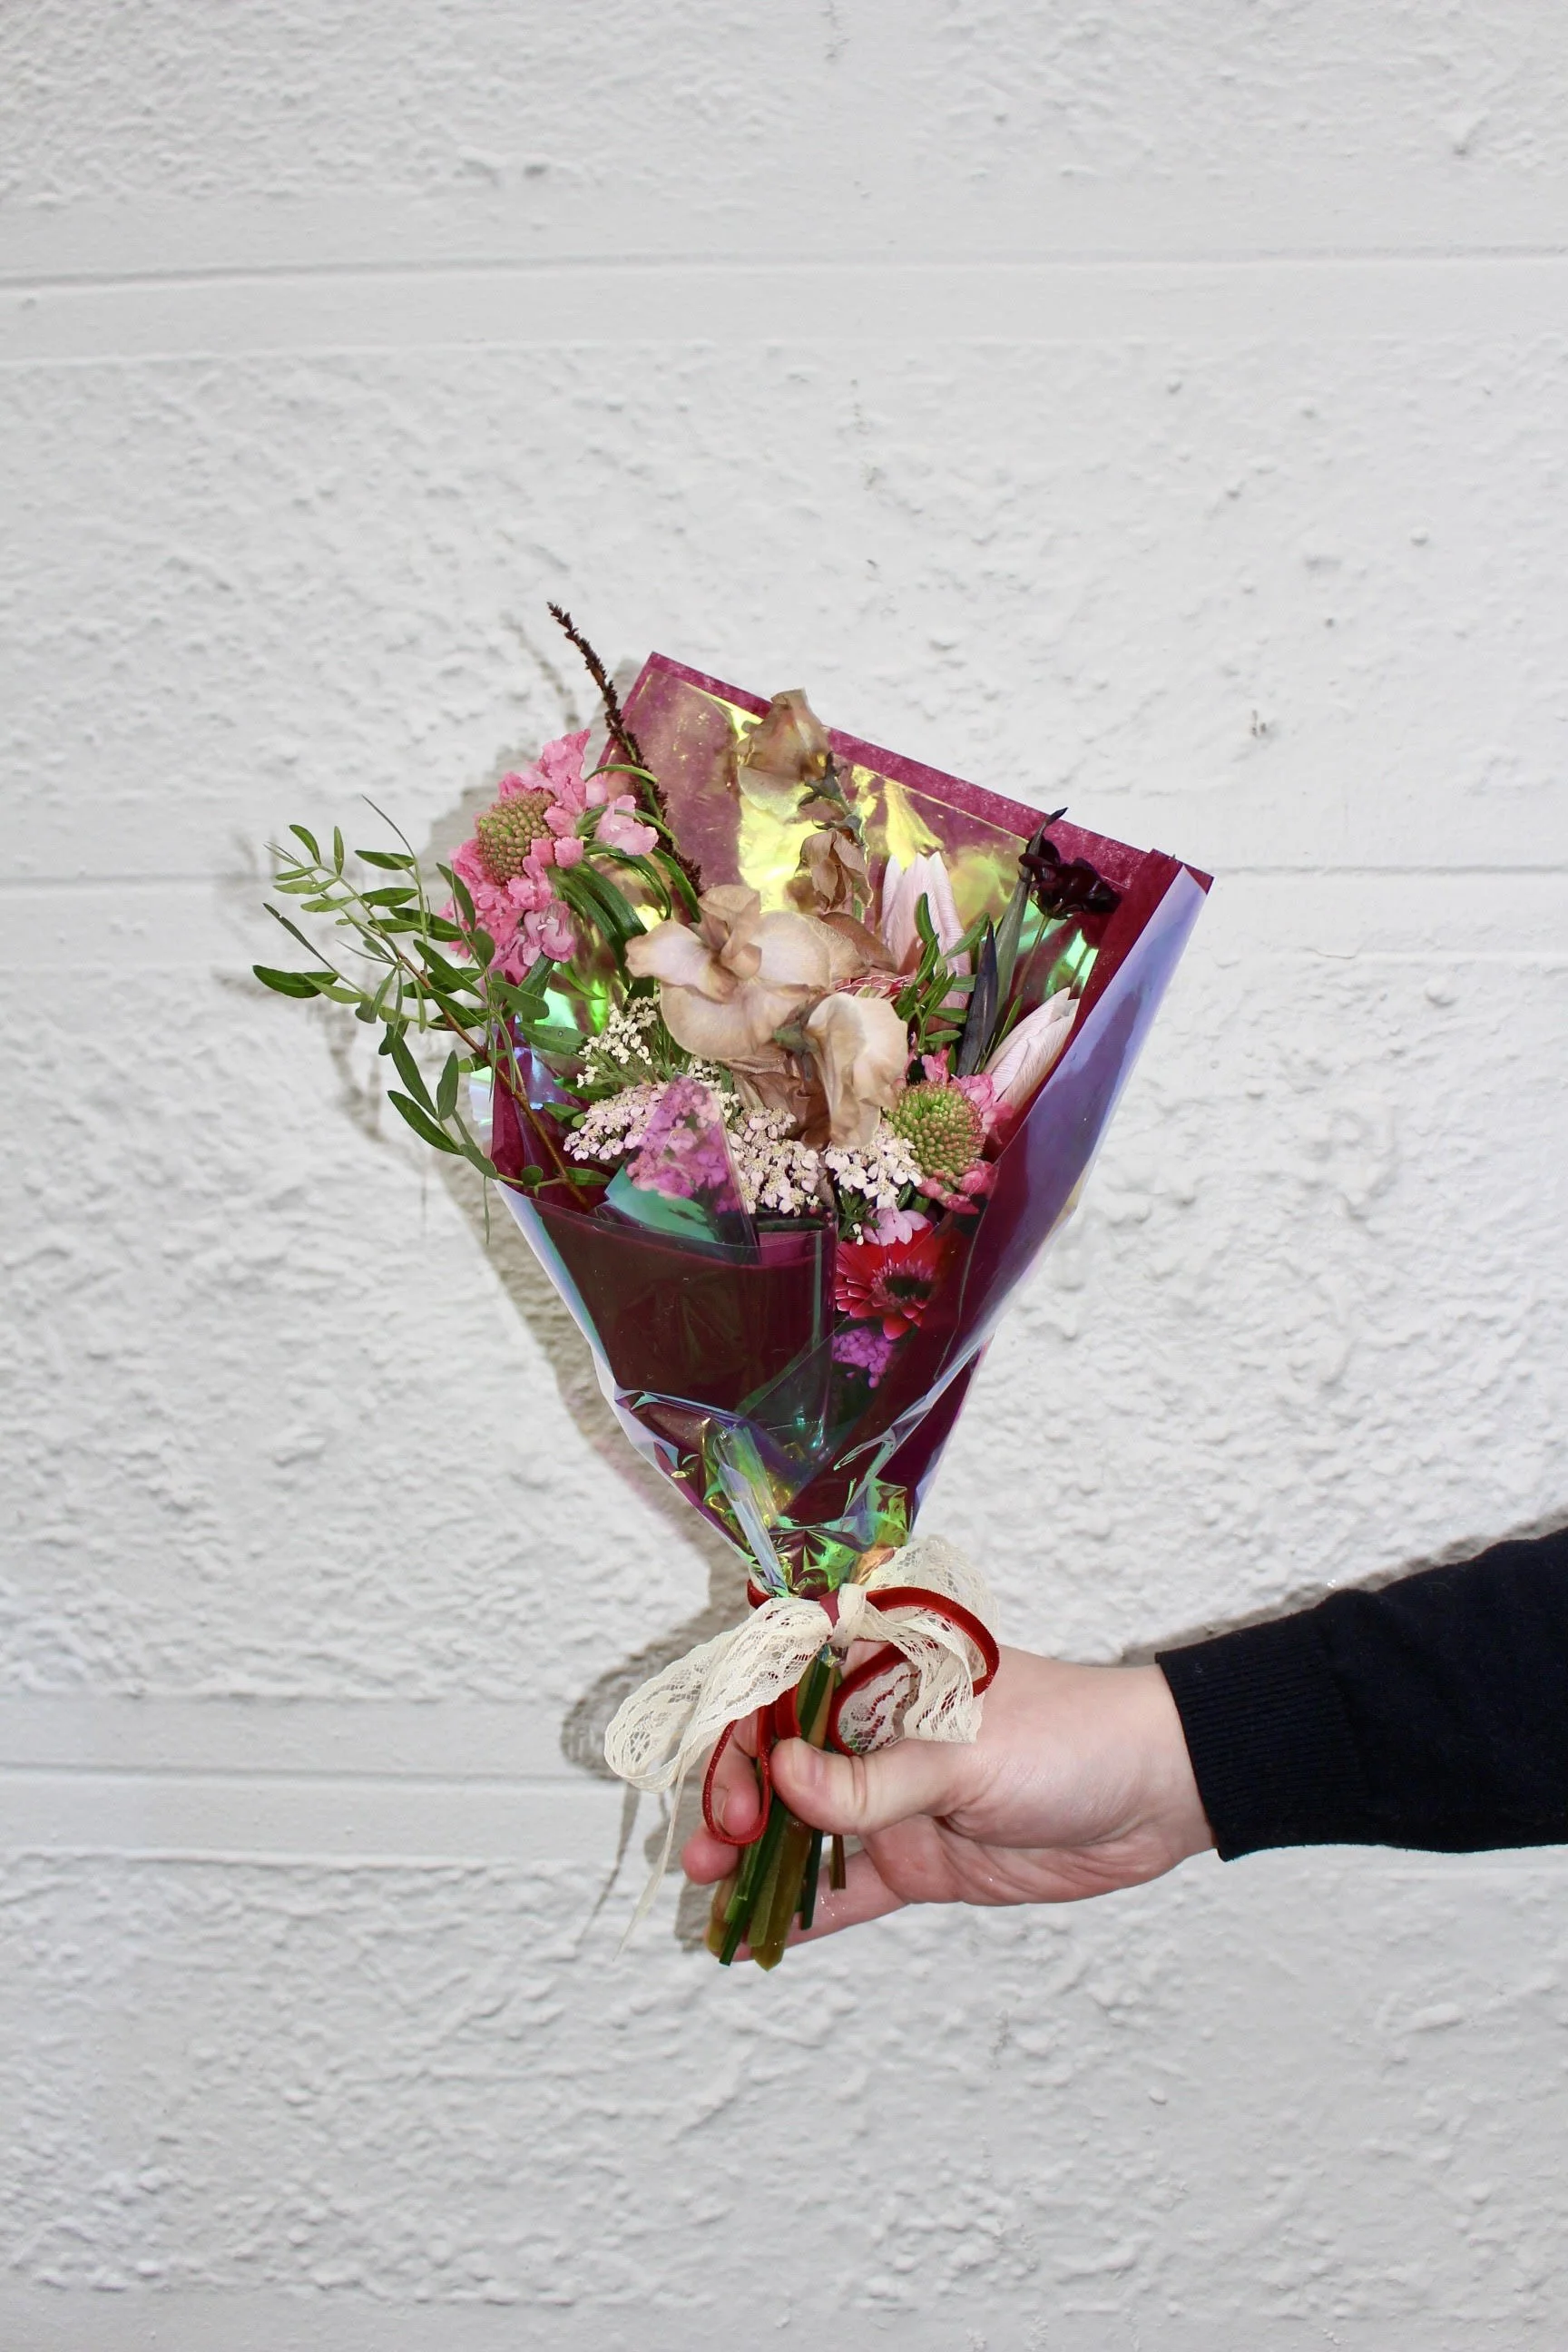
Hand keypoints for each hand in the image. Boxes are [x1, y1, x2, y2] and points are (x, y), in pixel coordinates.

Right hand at [681, 1646, 1213, 1947]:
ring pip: (805, 1830)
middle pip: (782, 1767)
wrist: (1158, 1794)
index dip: (744, 1736)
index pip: (785, 1693)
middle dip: (738, 1804)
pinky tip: (752, 1937)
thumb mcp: (967, 1752)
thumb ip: (874, 1776)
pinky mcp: (921, 1859)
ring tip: (710, 1892)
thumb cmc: (1072, 1736)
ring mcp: (896, 1800)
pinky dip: (803, 1910)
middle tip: (716, 1848)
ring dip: (755, 1859)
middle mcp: (877, 1733)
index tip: (734, 1784)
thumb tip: (782, 1777)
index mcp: (883, 1674)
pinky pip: (848, 1887)